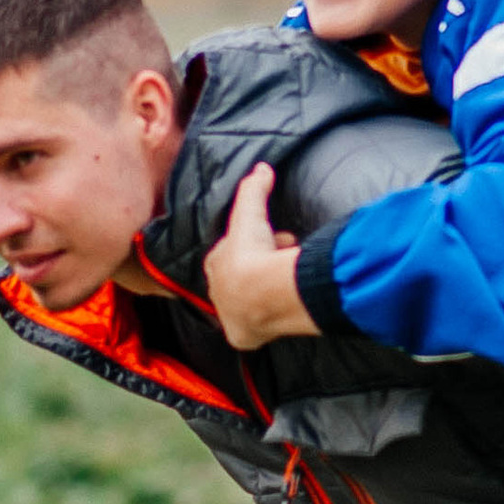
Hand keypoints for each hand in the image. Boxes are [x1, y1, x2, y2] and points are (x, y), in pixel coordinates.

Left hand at [206, 164, 321, 349]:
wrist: (259, 293)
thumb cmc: (251, 251)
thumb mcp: (251, 212)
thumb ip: (254, 188)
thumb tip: (262, 166)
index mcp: (217, 263)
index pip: (233, 250)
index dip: (256, 242)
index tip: (278, 238)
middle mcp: (218, 291)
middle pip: (240, 278)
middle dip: (261, 268)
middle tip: (286, 259)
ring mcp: (228, 315)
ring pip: (245, 304)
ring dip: (263, 294)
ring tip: (287, 287)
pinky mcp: (241, 336)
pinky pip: (250, 331)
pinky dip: (260, 326)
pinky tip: (275, 319)